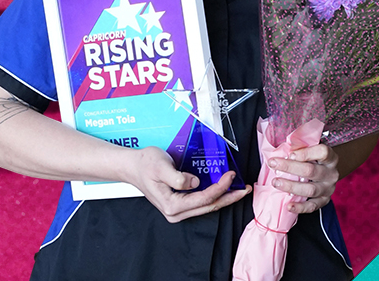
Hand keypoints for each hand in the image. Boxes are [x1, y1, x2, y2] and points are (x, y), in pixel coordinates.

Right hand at [126, 146, 250, 223]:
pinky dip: (214, 195)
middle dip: (229, 197)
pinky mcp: (180, 205)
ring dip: (224, 197)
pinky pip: (201, 202)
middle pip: (208, 207)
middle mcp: (175, 213)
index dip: (220, 188)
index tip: (231, 175)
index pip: (203, 199)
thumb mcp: (161, 166)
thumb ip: (178, 177)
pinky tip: (224, 189)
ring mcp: (178, 211)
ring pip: (207, 206)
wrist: (132, 166)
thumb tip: (194, 182)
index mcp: (171, 205)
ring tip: (239, 189)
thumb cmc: (145, 164)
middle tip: (245, 189)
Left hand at [268, 142, 338, 213]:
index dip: (306, 153)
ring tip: (276, 183)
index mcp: (330, 158)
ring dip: (291, 186)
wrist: (327, 173)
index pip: (322, 152)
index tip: (290, 154)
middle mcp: (331, 174)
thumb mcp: (311, 150)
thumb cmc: (315, 159)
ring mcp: (328, 188)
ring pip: (310, 189)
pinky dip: (300, 207)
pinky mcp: (324, 200)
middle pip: (311, 171)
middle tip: (273, 164)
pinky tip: (289, 206)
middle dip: (289, 167)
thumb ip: (300, 149)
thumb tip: (280, 152)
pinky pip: (312, 206)